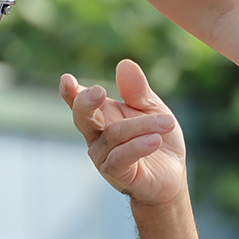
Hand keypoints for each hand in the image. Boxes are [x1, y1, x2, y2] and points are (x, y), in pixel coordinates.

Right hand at [61, 59, 186, 205]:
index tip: (66, 80)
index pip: (81, 102)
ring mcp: (104, 156)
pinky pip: (121, 157)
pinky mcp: (117, 173)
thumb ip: (137, 90)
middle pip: (82, 118)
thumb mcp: (153, 108)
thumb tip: (124, 64)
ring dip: (142, 126)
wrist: (172, 175)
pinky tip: (155, 140)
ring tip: (167, 122)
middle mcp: (97, 136)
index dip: (70, 92)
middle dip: (86, 103)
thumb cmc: (158, 138)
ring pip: (114, 135)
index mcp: (103, 116)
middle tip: (99, 91)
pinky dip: (138, 146)